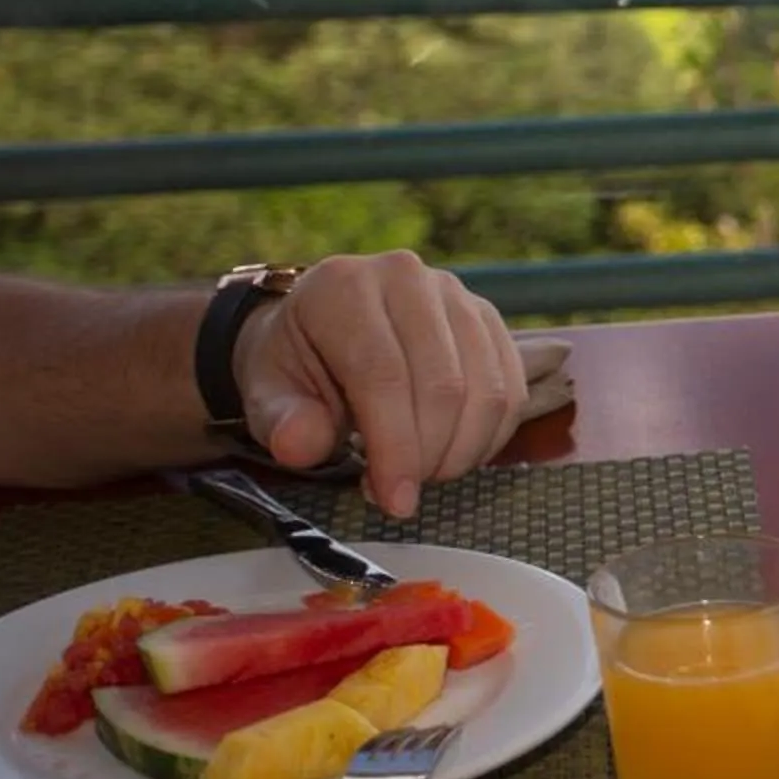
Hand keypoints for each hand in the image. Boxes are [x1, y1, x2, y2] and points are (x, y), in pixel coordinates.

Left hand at [233, 251, 526, 519]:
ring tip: (426, 475)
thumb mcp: (267, 393)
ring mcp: (456, 294)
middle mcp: (406, 277)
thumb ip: (283, 420)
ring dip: (463, 451)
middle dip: (429, 455)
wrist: (320, 329)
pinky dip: (490, 437)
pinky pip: (511, 388)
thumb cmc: (295, 365)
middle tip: (403, 494)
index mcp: (343, 287)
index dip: (395, 446)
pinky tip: (455, 455)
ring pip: (486, 389)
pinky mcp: (488, 318)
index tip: (394, 500)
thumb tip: (301, 446)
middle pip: (442, 383)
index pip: (383, 374)